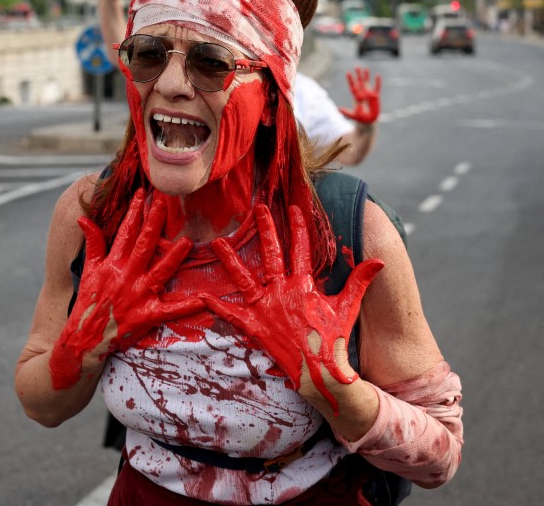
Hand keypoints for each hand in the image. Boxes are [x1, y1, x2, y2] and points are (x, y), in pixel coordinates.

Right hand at [49, 189, 196, 388]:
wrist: (85, 338)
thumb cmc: (89, 301)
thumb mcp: (88, 270)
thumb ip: (92, 243)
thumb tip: (83, 218)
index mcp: (112, 263)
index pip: (125, 232)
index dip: (134, 211)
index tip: (143, 193)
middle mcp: (126, 276)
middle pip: (144, 244)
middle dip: (155, 221)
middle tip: (166, 201)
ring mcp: (137, 295)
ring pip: (159, 271)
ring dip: (174, 257)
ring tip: (187, 241)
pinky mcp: (146, 315)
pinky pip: (169, 310)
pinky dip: (185, 307)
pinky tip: (202, 300)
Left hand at [203, 204, 383, 413]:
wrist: (321, 373)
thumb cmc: (335, 340)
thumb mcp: (348, 307)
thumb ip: (359, 281)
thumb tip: (378, 261)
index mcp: (304, 286)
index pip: (301, 249)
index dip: (299, 227)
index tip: (295, 207)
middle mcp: (282, 292)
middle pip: (272, 255)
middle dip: (266, 230)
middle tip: (259, 209)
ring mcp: (266, 309)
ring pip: (244, 280)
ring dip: (231, 260)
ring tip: (218, 242)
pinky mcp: (254, 327)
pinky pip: (231, 315)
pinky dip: (216, 306)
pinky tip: (201, 295)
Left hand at [339, 66, 380, 124]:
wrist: (368, 121)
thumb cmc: (359, 118)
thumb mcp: (352, 116)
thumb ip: (346, 112)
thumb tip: (338, 109)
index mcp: (356, 97)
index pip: (352, 87)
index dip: (350, 80)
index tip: (348, 73)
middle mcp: (362, 94)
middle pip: (359, 82)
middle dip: (358, 75)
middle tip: (356, 67)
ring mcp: (369, 94)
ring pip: (367, 83)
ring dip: (366, 76)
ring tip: (365, 68)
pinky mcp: (375, 97)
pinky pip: (377, 87)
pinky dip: (377, 82)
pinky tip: (378, 75)